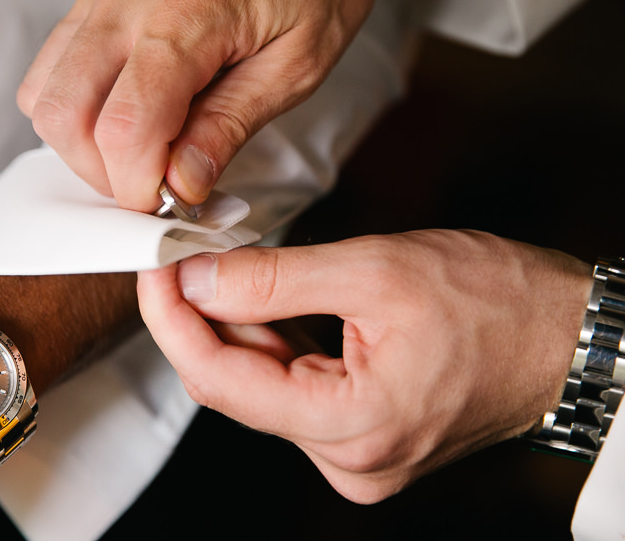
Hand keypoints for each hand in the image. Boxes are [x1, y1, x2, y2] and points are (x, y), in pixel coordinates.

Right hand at [19, 0, 387, 212]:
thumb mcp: (296, 64)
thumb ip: (229, 126)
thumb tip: (180, 185)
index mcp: (187, 16)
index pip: (124, 129)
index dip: (137, 186)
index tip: (164, 203)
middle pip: (64, 116)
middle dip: (101, 172)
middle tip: (150, 184)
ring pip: (44, 91)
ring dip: (81, 141)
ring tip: (138, 150)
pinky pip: (55, 61)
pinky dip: (76, 104)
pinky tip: (126, 111)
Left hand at [137, 230, 592, 502]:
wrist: (561, 335)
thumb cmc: (496, 302)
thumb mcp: (373, 270)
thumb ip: (273, 280)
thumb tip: (196, 278)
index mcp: (354, 427)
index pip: (223, 381)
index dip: (173, 322)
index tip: (153, 272)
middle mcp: (348, 459)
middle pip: (236, 386)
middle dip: (201, 318)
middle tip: (182, 257)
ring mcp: (353, 454)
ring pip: (260, 385)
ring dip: (236, 326)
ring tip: (228, 270)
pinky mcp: (358, 435)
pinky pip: (290, 389)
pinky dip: (270, 342)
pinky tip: (265, 302)